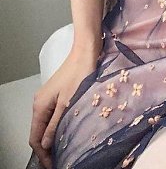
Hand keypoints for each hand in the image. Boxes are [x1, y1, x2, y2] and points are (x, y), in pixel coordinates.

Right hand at [28, 45, 100, 168]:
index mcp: (40, 105)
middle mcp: (40, 102)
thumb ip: (56, 125)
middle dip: (48, 147)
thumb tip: (45, 144)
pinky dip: (58, 125)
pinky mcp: (57, 93)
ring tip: (66, 149)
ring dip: (54, 137)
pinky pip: (53, 115)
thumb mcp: (69, 103)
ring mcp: (48, 97)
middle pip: (39, 131)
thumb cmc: (80, 72)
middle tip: (61, 160)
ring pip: (47, 123)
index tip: (53, 165)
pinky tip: (69, 131)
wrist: (87, 51)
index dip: (43, 154)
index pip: (35, 138)